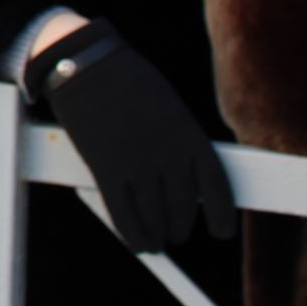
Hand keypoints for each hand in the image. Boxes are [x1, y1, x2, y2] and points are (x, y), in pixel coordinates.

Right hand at [26, 20, 236, 253]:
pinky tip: (138, 243)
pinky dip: (133, 235)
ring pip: (155, 218)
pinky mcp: (106, 170)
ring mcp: (137, 165)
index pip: (216, 188)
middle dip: (179, 227)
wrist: (84, 62)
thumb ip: (177, 142)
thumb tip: (180, 182)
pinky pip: (124, 215)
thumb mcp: (166, 105)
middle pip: (182, 209)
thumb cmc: (126, 80)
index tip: (220, 231)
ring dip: (158, 236)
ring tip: (157, 240)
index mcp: (189, 135)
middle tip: (175, 232)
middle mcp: (168, 155)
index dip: (221, 216)